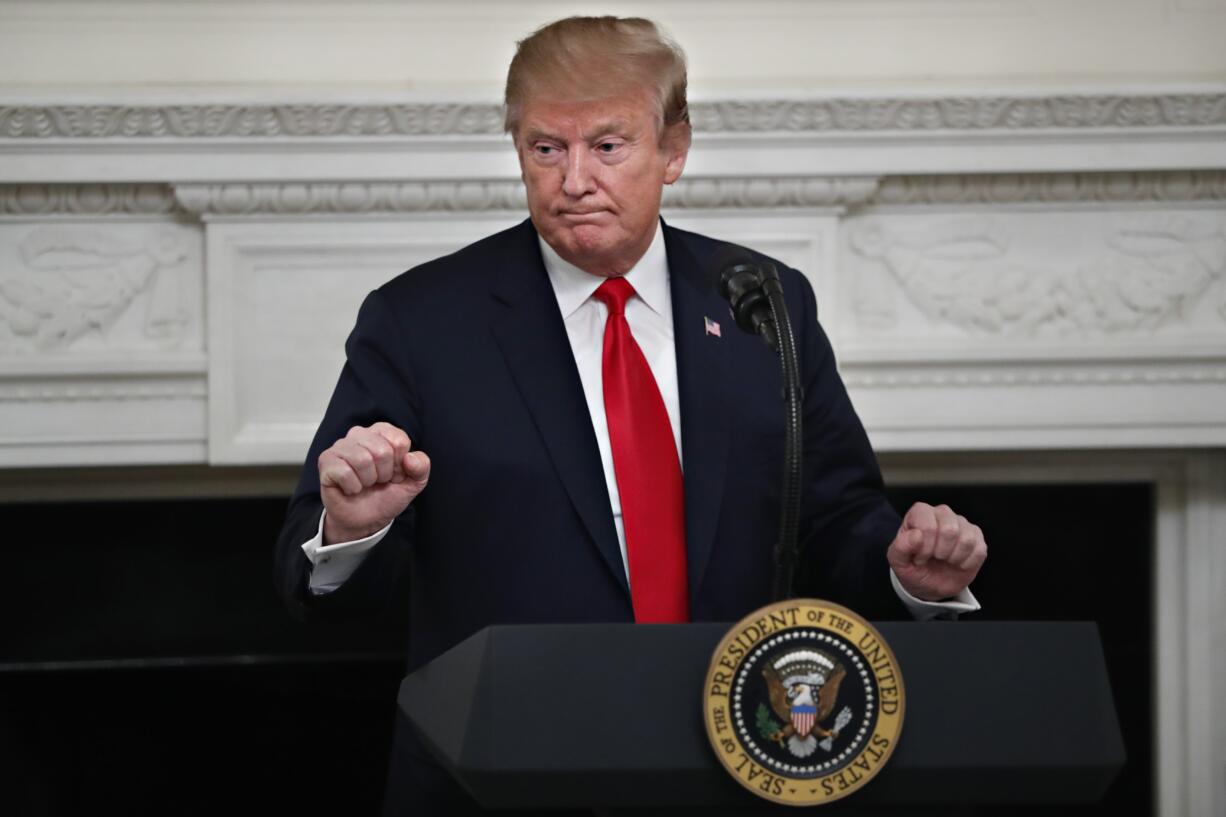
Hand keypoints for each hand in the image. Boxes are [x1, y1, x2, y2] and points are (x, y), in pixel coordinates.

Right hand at [318, 422, 429, 544]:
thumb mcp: (413, 482)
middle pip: (382, 450)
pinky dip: (352, 487)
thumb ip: (421, 467)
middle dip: (384, 474)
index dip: (400, 464)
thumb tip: (410, 458)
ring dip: (368, 481)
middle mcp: (359, 434)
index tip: (393, 474)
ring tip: (364, 484)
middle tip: (377, 481)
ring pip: (362, 460)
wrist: (365, 520)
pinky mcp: (326, 461)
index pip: (399, 440)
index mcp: (381, 432)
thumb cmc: (386, 495)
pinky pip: (344, 472)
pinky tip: (351, 488)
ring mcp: (340, 447)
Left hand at [887, 502, 985, 601]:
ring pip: (966, 539)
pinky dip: (966, 563)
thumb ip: (901, 547)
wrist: (929, 584)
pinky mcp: (977, 538)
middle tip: (933, 558)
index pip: (928, 525)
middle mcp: (942, 513)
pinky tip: (957, 563)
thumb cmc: (913, 567)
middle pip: (950, 530)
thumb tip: (916, 535)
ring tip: (945, 559)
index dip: (924, 547)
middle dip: (940, 552)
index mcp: (920, 513)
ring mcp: (962, 524)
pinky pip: (979, 550)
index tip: (919, 557)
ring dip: (953, 558)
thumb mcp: (898, 561)